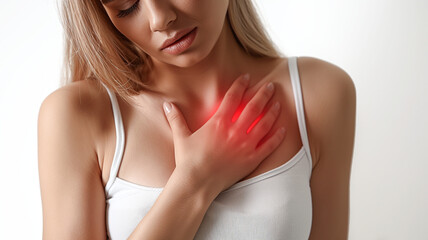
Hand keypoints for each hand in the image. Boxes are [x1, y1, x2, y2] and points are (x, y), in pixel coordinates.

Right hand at [163, 74, 285, 193]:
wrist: (197, 183)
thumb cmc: (188, 160)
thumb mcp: (181, 137)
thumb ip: (176, 118)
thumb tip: (167, 104)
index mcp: (218, 123)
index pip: (233, 98)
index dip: (241, 85)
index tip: (247, 77)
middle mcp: (234, 131)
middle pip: (254, 107)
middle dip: (263, 94)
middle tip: (272, 86)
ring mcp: (245, 145)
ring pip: (264, 124)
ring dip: (273, 111)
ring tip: (279, 102)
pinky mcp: (251, 159)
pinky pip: (268, 146)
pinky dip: (277, 136)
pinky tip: (283, 129)